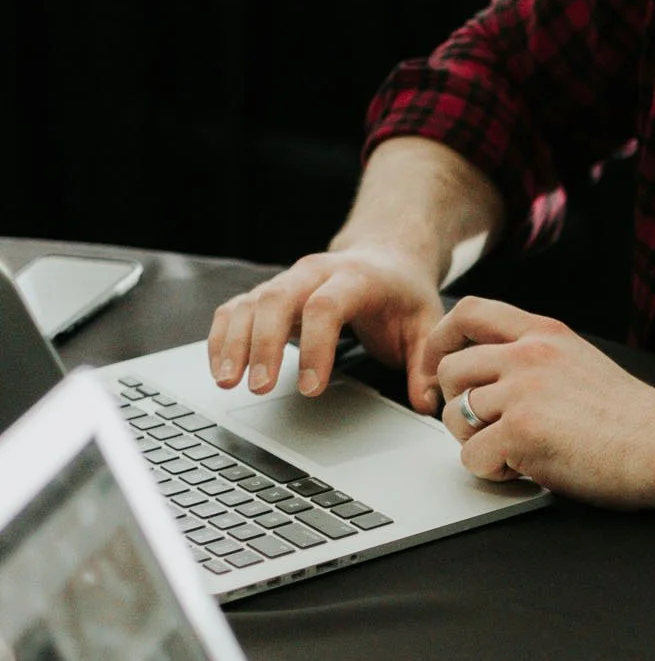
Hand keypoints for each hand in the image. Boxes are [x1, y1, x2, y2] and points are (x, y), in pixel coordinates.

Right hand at [208, 245, 445, 410]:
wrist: (384, 256)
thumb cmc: (402, 294)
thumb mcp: (426, 324)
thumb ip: (425, 365)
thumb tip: (428, 404)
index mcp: (357, 277)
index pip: (326, 307)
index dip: (316, 347)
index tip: (310, 388)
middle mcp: (315, 272)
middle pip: (277, 299)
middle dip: (264, 345)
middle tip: (259, 388)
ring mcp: (288, 280)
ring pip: (250, 302)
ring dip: (234, 342)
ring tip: (228, 382)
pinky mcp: (268, 292)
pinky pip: (235, 308)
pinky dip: (223, 336)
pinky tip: (220, 367)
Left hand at [427, 300, 654, 502]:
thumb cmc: (634, 419)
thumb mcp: (582, 363)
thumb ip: (539, 358)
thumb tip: (496, 376)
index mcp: (545, 334)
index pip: (471, 312)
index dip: (443, 339)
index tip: (440, 368)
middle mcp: (529, 355)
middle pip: (452, 368)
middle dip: (457, 404)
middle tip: (483, 429)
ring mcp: (523, 393)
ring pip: (455, 415)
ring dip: (474, 441)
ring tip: (511, 453)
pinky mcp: (521, 434)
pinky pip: (471, 456)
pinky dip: (491, 471)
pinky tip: (522, 471)